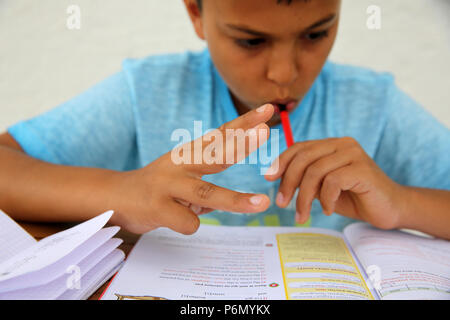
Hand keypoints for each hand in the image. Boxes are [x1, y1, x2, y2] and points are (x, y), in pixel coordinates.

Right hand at [107, 104, 274, 233]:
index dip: (244, 122)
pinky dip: (190, 224)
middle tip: (264, 132)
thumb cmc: (159, 187)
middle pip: (214, 154)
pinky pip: (189, 222)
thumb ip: (209, 173)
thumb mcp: (184, 172)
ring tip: (263, 203)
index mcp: (188, 153)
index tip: (268, 109)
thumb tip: (242, 176)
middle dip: (241, 143)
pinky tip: (176, 219)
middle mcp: (179, 164)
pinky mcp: (158, 207)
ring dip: (236, 200)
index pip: (220, 134)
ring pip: (207, 193)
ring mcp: (168, 185)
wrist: (115, 198)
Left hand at [265, 137, 404, 228]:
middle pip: (303, 157)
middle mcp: (342, 144)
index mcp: (331, 144)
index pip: (299, 147)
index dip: (281, 161)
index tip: (267, 178)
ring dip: (304, 197)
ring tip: (302, 215)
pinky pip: (332, 182)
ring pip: (315, 171)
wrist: (390, 209)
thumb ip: (304, 178)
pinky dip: (325, 199)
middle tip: (282, 203)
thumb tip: (274, 177)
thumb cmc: (353, 197)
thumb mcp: (322, 186)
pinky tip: (327, 210)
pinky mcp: (363, 169)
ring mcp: (354, 154)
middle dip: (288, 181)